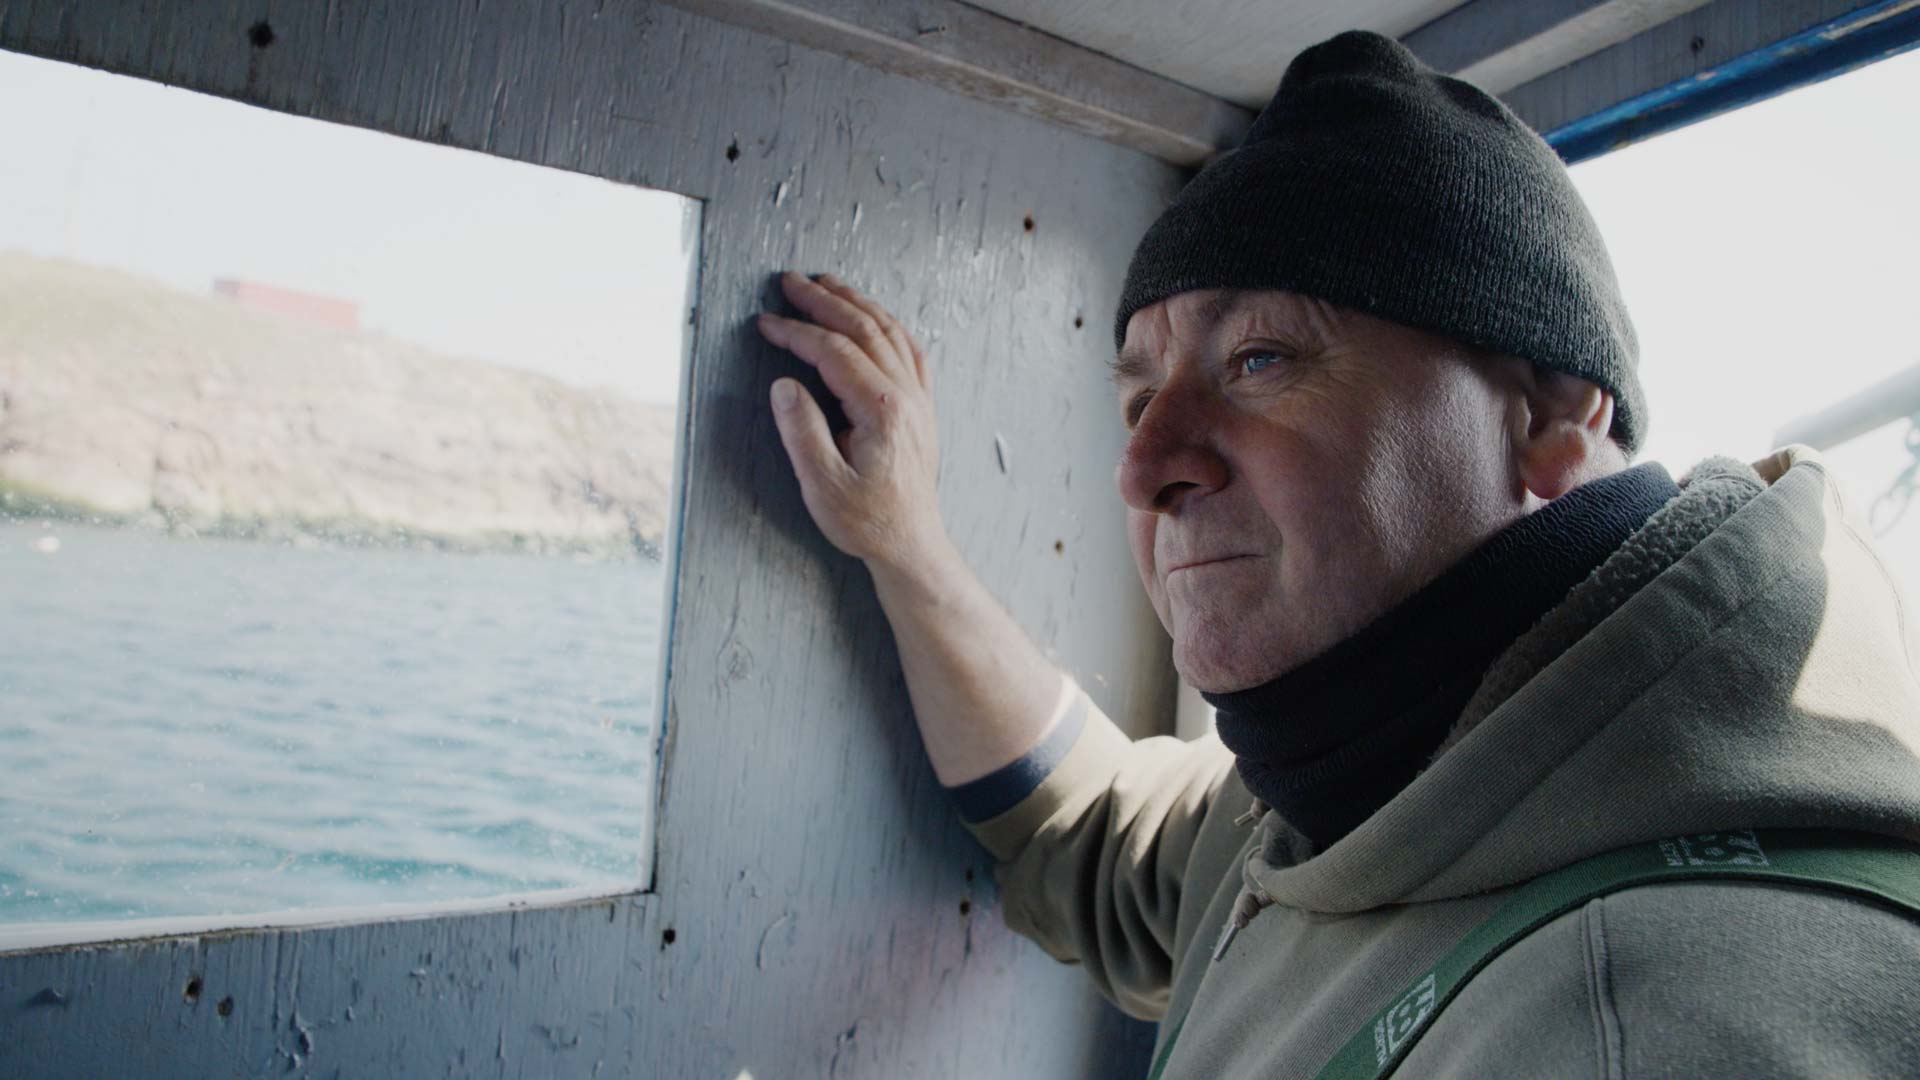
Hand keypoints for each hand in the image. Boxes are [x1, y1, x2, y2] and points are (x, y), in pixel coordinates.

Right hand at [757, 272, 946, 570]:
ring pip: (890, 332)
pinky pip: (910, 350)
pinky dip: (888, 325)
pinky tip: (875, 317)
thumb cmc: (867, 521)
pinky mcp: (922, 408)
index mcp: (881, 410)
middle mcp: (906, 395)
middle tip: (790, 280)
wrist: (911, 545)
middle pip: (864, 329)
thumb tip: (785, 385)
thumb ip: (802, 431)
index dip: (796, 332)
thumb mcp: (823, 486)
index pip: (834, 352)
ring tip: (827, 283)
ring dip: (856, 303)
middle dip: (823, 300)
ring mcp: (919, 399)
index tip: (765, 322)